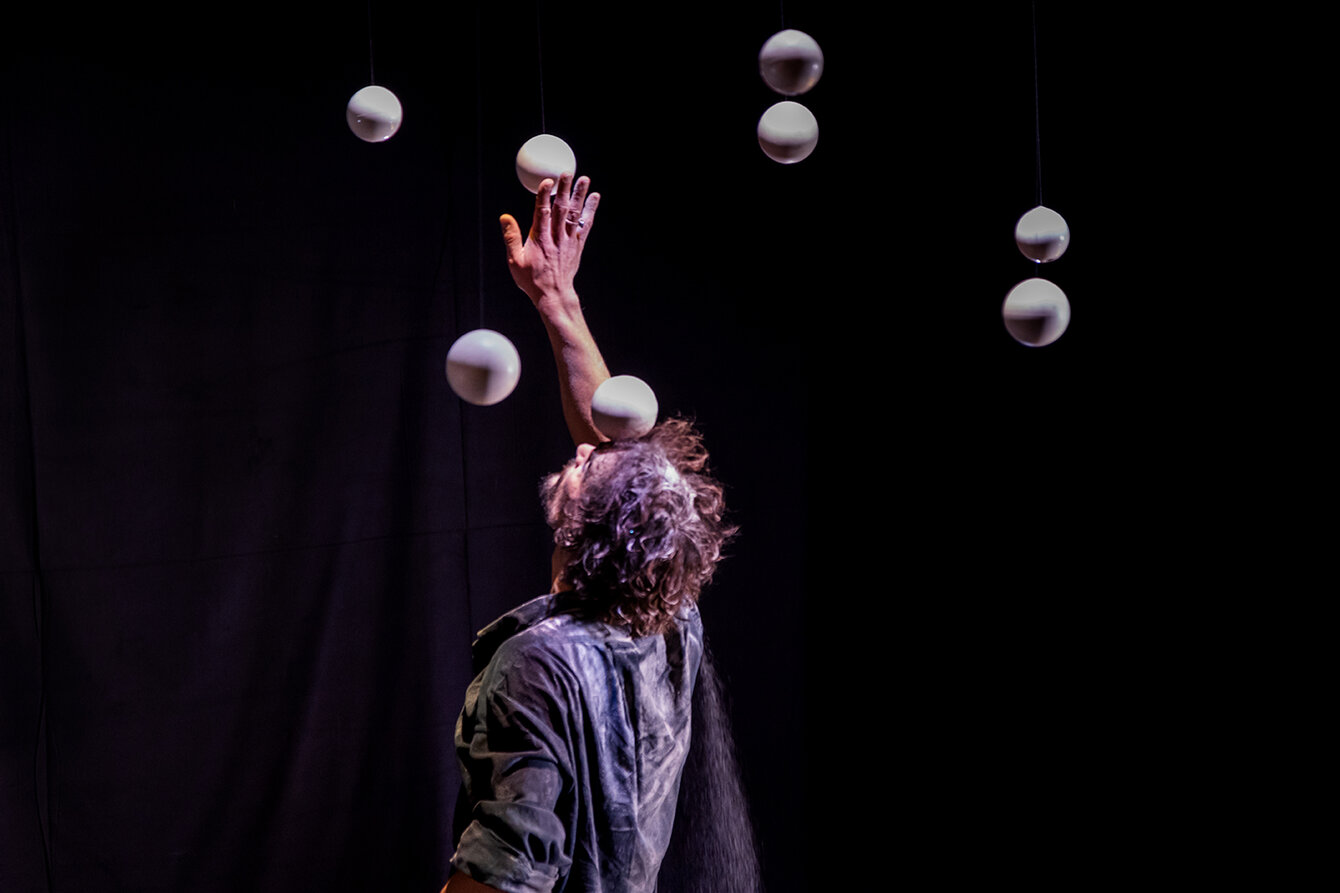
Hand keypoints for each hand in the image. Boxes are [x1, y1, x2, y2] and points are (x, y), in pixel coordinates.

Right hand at [500, 172, 599, 306]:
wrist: (554, 295)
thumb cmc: (531, 279)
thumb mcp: (514, 261)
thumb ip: (510, 237)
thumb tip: (504, 216)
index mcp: (539, 239)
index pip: (541, 213)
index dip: (544, 196)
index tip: (547, 181)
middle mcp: (556, 237)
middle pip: (561, 209)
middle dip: (564, 189)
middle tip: (567, 172)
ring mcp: (569, 241)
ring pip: (575, 214)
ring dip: (580, 195)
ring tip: (585, 179)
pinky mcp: (577, 245)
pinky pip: (585, 225)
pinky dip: (590, 211)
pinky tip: (595, 197)